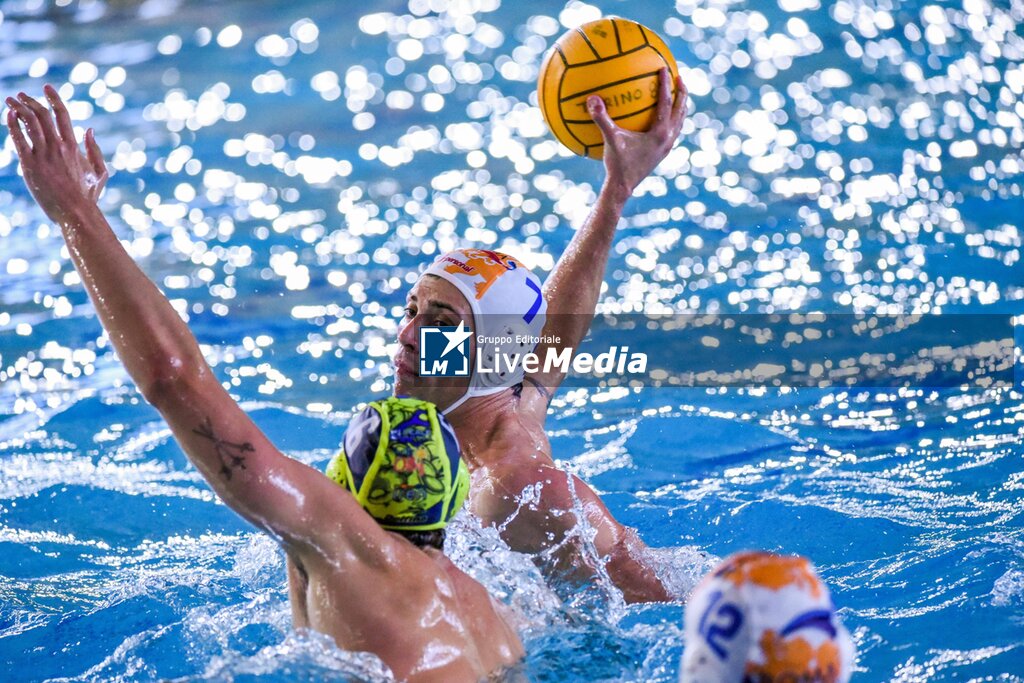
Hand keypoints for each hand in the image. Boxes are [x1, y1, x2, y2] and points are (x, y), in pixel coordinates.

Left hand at [6, 85, 107, 223]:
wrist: (75, 213)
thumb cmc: (88, 197)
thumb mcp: (100, 173)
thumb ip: (95, 151)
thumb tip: (89, 130)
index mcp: (74, 146)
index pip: (62, 114)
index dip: (54, 98)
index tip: (47, 87)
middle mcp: (58, 146)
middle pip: (42, 114)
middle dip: (30, 100)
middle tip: (20, 95)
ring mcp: (43, 155)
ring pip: (29, 122)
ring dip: (18, 108)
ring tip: (10, 100)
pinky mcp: (30, 165)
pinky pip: (18, 138)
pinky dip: (12, 123)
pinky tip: (8, 115)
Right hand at [587, 67, 686, 201]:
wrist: (623, 188)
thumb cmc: (617, 164)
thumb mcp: (610, 139)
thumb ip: (602, 119)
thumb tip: (591, 98)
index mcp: (660, 133)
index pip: (666, 103)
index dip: (666, 84)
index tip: (664, 68)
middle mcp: (668, 139)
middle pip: (681, 110)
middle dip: (682, 92)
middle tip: (680, 76)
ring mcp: (667, 147)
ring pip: (680, 121)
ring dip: (680, 106)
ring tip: (677, 94)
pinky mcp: (662, 153)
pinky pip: (672, 131)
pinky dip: (670, 120)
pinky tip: (660, 117)